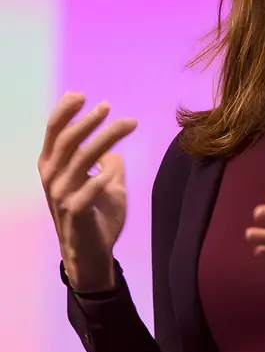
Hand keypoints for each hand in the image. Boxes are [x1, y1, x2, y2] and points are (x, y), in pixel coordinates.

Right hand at [37, 92, 137, 291]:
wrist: (92, 256)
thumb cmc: (97, 216)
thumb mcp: (108, 184)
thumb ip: (110, 163)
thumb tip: (117, 148)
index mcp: (53, 167)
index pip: (54, 132)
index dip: (65, 111)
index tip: (82, 95)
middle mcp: (52, 178)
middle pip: (67, 141)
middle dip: (87, 120)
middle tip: (108, 106)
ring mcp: (62, 197)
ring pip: (80, 160)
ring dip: (104, 138)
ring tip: (126, 124)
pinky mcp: (75, 214)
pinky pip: (86, 191)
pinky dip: (100, 178)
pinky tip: (113, 168)